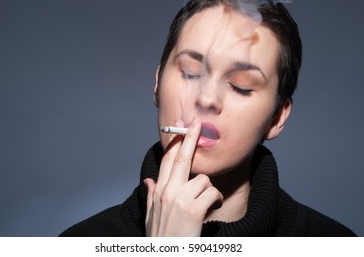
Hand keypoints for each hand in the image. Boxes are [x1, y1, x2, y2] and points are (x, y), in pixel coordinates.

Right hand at [144, 118, 222, 235]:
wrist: (164, 254)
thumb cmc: (161, 236)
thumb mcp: (151, 215)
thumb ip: (151, 195)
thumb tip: (149, 180)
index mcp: (159, 191)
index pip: (167, 161)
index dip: (174, 142)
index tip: (179, 127)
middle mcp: (168, 192)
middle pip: (181, 158)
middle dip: (190, 137)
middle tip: (197, 122)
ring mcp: (180, 199)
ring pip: (203, 179)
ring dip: (209, 191)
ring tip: (207, 204)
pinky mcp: (194, 209)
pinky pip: (212, 192)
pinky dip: (216, 200)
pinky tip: (212, 209)